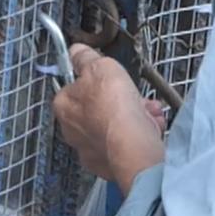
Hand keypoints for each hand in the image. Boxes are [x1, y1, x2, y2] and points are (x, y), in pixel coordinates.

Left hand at [52, 44, 166, 193]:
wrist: (133, 147)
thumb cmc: (114, 109)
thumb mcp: (100, 67)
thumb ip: (86, 58)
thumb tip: (77, 51)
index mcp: (64, 106)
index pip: (73, 86)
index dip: (96, 79)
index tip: (109, 77)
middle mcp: (72, 131)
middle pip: (97, 107)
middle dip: (120, 99)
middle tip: (134, 95)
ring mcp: (90, 150)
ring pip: (113, 126)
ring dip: (133, 115)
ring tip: (148, 111)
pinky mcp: (109, 164)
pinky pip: (125, 144)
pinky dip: (138, 134)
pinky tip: (150, 127)